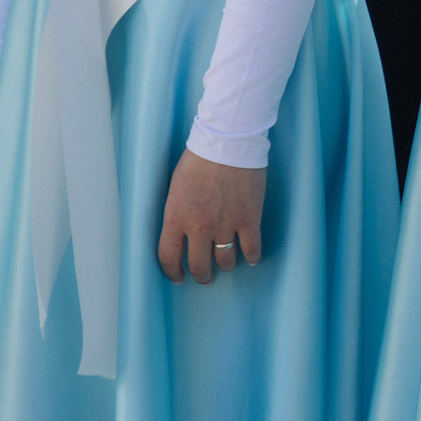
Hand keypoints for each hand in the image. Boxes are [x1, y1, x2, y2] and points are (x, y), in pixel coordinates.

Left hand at [158, 150, 264, 283]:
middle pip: (199, 264)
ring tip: (227, 265)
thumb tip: (181, 230)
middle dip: (202, 275)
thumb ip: (176, 214)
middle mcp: (199, 227)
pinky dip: (251, 256)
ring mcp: (226, 224)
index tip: (178, 277)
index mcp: (176, 219)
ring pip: (225, 259)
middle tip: (205, 277)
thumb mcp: (175, 189)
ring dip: (226, 266)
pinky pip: (251, 247)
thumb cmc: (198, 160)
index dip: (173, 272)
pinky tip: (251, 258)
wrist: (228, 143)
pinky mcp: (249, 218)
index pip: (168, 257)